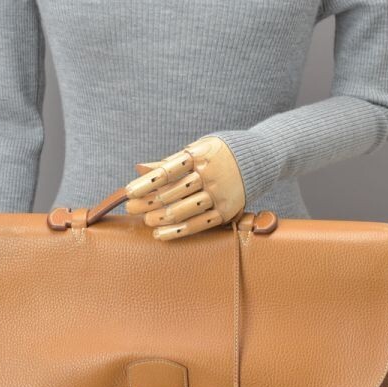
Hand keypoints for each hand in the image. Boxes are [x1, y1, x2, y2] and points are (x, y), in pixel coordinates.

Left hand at [124, 136, 245, 239]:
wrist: (259, 158)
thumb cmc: (218, 154)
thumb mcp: (196, 150)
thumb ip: (169, 162)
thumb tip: (139, 168)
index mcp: (199, 155)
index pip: (167, 171)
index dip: (146, 182)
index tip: (128, 192)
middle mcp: (210, 175)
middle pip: (173, 192)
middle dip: (148, 202)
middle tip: (130, 209)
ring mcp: (219, 194)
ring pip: (184, 210)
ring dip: (161, 217)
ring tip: (146, 221)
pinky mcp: (226, 211)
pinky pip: (199, 225)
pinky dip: (178, 231)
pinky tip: (161, 235)